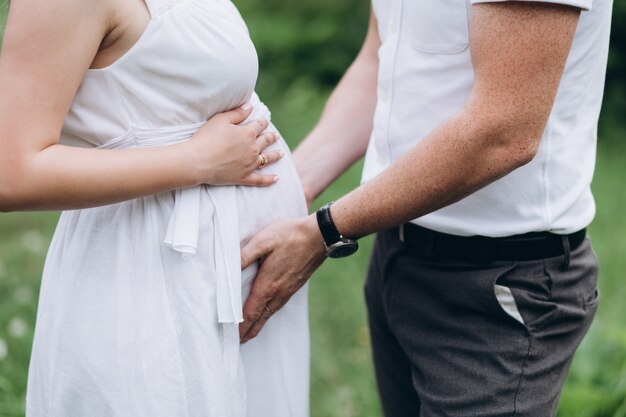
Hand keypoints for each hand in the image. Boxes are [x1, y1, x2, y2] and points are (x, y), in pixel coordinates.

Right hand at [190, 105, 283, 185]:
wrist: (198, 161)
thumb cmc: (207, 138)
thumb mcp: (220, 120)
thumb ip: (237, 113)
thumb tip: (250, 106)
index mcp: (248, 134)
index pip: (259, 125)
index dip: (262, 122)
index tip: (264, 121)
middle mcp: (252, 149)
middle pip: (265, 141)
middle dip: (271, 137)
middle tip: (275, 136)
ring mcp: (249, 164)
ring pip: (267, 159)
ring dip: (275, 155)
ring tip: (281, 153)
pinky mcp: (244, 177)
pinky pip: (260, 180)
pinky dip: (269, 179)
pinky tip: (276, 178)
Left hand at [239, 215, 326, 341]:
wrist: (319, 235)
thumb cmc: (289, 236)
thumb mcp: (262, 241)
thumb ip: (243, 256)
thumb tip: (226, 270)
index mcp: (268, 285)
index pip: (251, 312)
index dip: (241, 326)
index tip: (232, 338)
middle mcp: (279, 292)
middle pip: (261, 318)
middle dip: (249, 331)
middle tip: (239, 343)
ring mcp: (289, 290)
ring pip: (271, 313)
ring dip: (259, 324)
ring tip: (250, 332)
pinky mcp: (295, 285)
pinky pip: (279, 306)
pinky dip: (269, 314)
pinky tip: (268, 312)